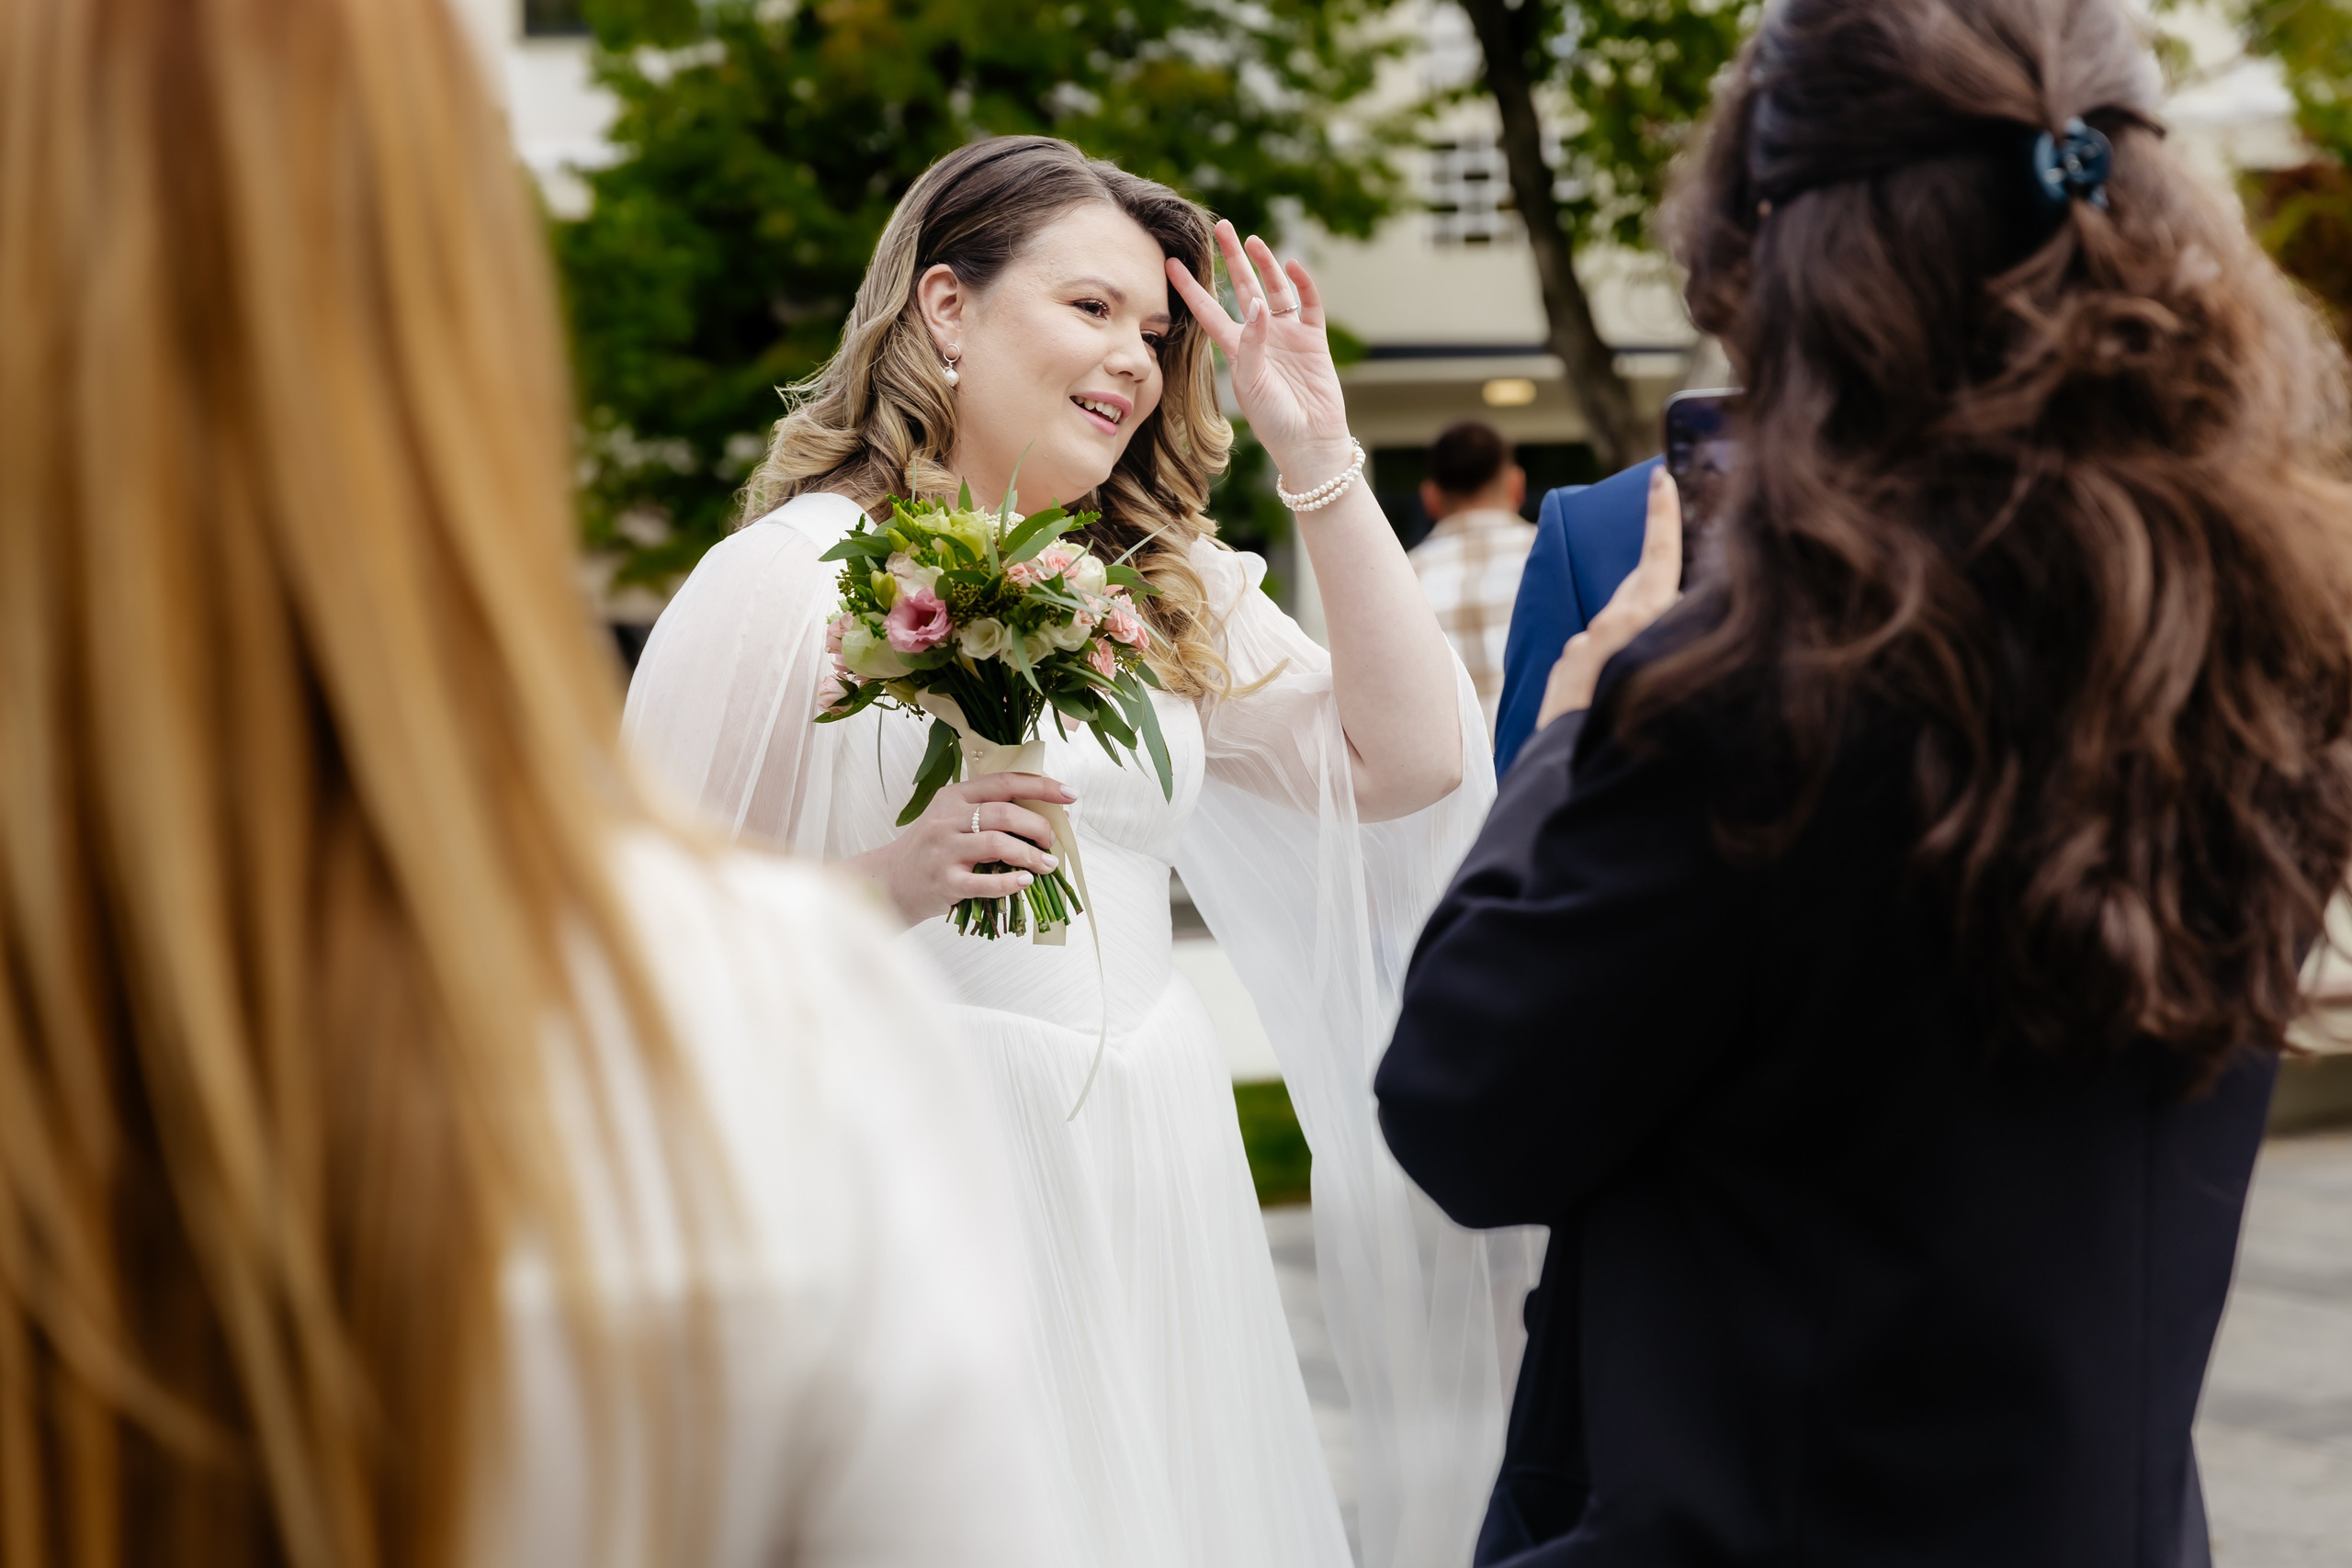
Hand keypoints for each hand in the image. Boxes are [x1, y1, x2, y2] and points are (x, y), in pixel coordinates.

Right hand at [846, 773, 1074, 925]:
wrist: (891, 880)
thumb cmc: (931, 848)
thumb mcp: (951, 818)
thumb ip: (987, 811)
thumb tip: (1045, 813)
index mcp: (954, 796)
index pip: (1004, 783)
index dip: (1042, 786)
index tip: (1070, 794)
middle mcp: (947, 819)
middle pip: (1005, 814)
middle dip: (1038, 827)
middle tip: (1052, 842)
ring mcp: (945, 850)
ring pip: (998, 844)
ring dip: (1031, 856)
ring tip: (1047, 865)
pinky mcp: (945, 881)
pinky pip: (985, 882)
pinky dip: (1011, 882)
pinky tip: (1025, 882)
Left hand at [1165, 221, 1354, 490]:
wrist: (1310, 442)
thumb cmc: (1274, 421)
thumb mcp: (1252, 384)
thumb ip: (1251, 344)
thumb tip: (1256, 305)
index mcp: (1236, 349)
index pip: (1208, 310)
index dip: (1190, 287)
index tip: (1169, 262)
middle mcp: (1260, 336)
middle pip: (1243, 287)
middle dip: (1232, 259)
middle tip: (1222, 227)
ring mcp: (1288, 335)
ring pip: (1274, 290)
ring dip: (1265, 265)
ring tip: (1253, 241)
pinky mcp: (1314, 340)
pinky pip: (1309, 304)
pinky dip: (1303, 284)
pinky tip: (1292, 265)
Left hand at [1536, 466, 1683, 728]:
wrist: (1565, 762)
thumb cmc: (1619, 727)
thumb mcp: (1652, 677)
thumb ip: (1656, 643)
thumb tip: (1646, 632)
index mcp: (1641, 622)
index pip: (1659, 557)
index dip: (1662, 516)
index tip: (1659, 478)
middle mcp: (1611, 628)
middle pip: (1639, 586)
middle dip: (1654, 567)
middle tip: (1669, 539)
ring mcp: (1583, 647)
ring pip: (1616, 627)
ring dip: (1634, 634)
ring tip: (1649, 660)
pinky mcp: (1565, 668)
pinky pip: (1594, 656)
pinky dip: (1610, 664)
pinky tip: (1615, 690)